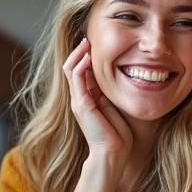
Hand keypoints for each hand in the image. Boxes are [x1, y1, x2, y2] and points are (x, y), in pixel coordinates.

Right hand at [63, 38, 132, 168]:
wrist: (112, 154)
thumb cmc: (118, 134)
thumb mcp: (115, 107)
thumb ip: (111, 94)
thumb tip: (120, 76)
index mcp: (87, 99)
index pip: (80, 71)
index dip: (84, 56)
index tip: (93, 43)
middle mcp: (79, 98)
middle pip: (71, 67)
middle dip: (79, 51)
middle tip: (88, 38)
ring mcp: (78, 101)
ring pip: (70, 70)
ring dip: (78, 54)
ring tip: (86, 42)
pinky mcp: (82, 104)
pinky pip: (76, 79)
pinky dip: (81, 65)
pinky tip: (88, 56)